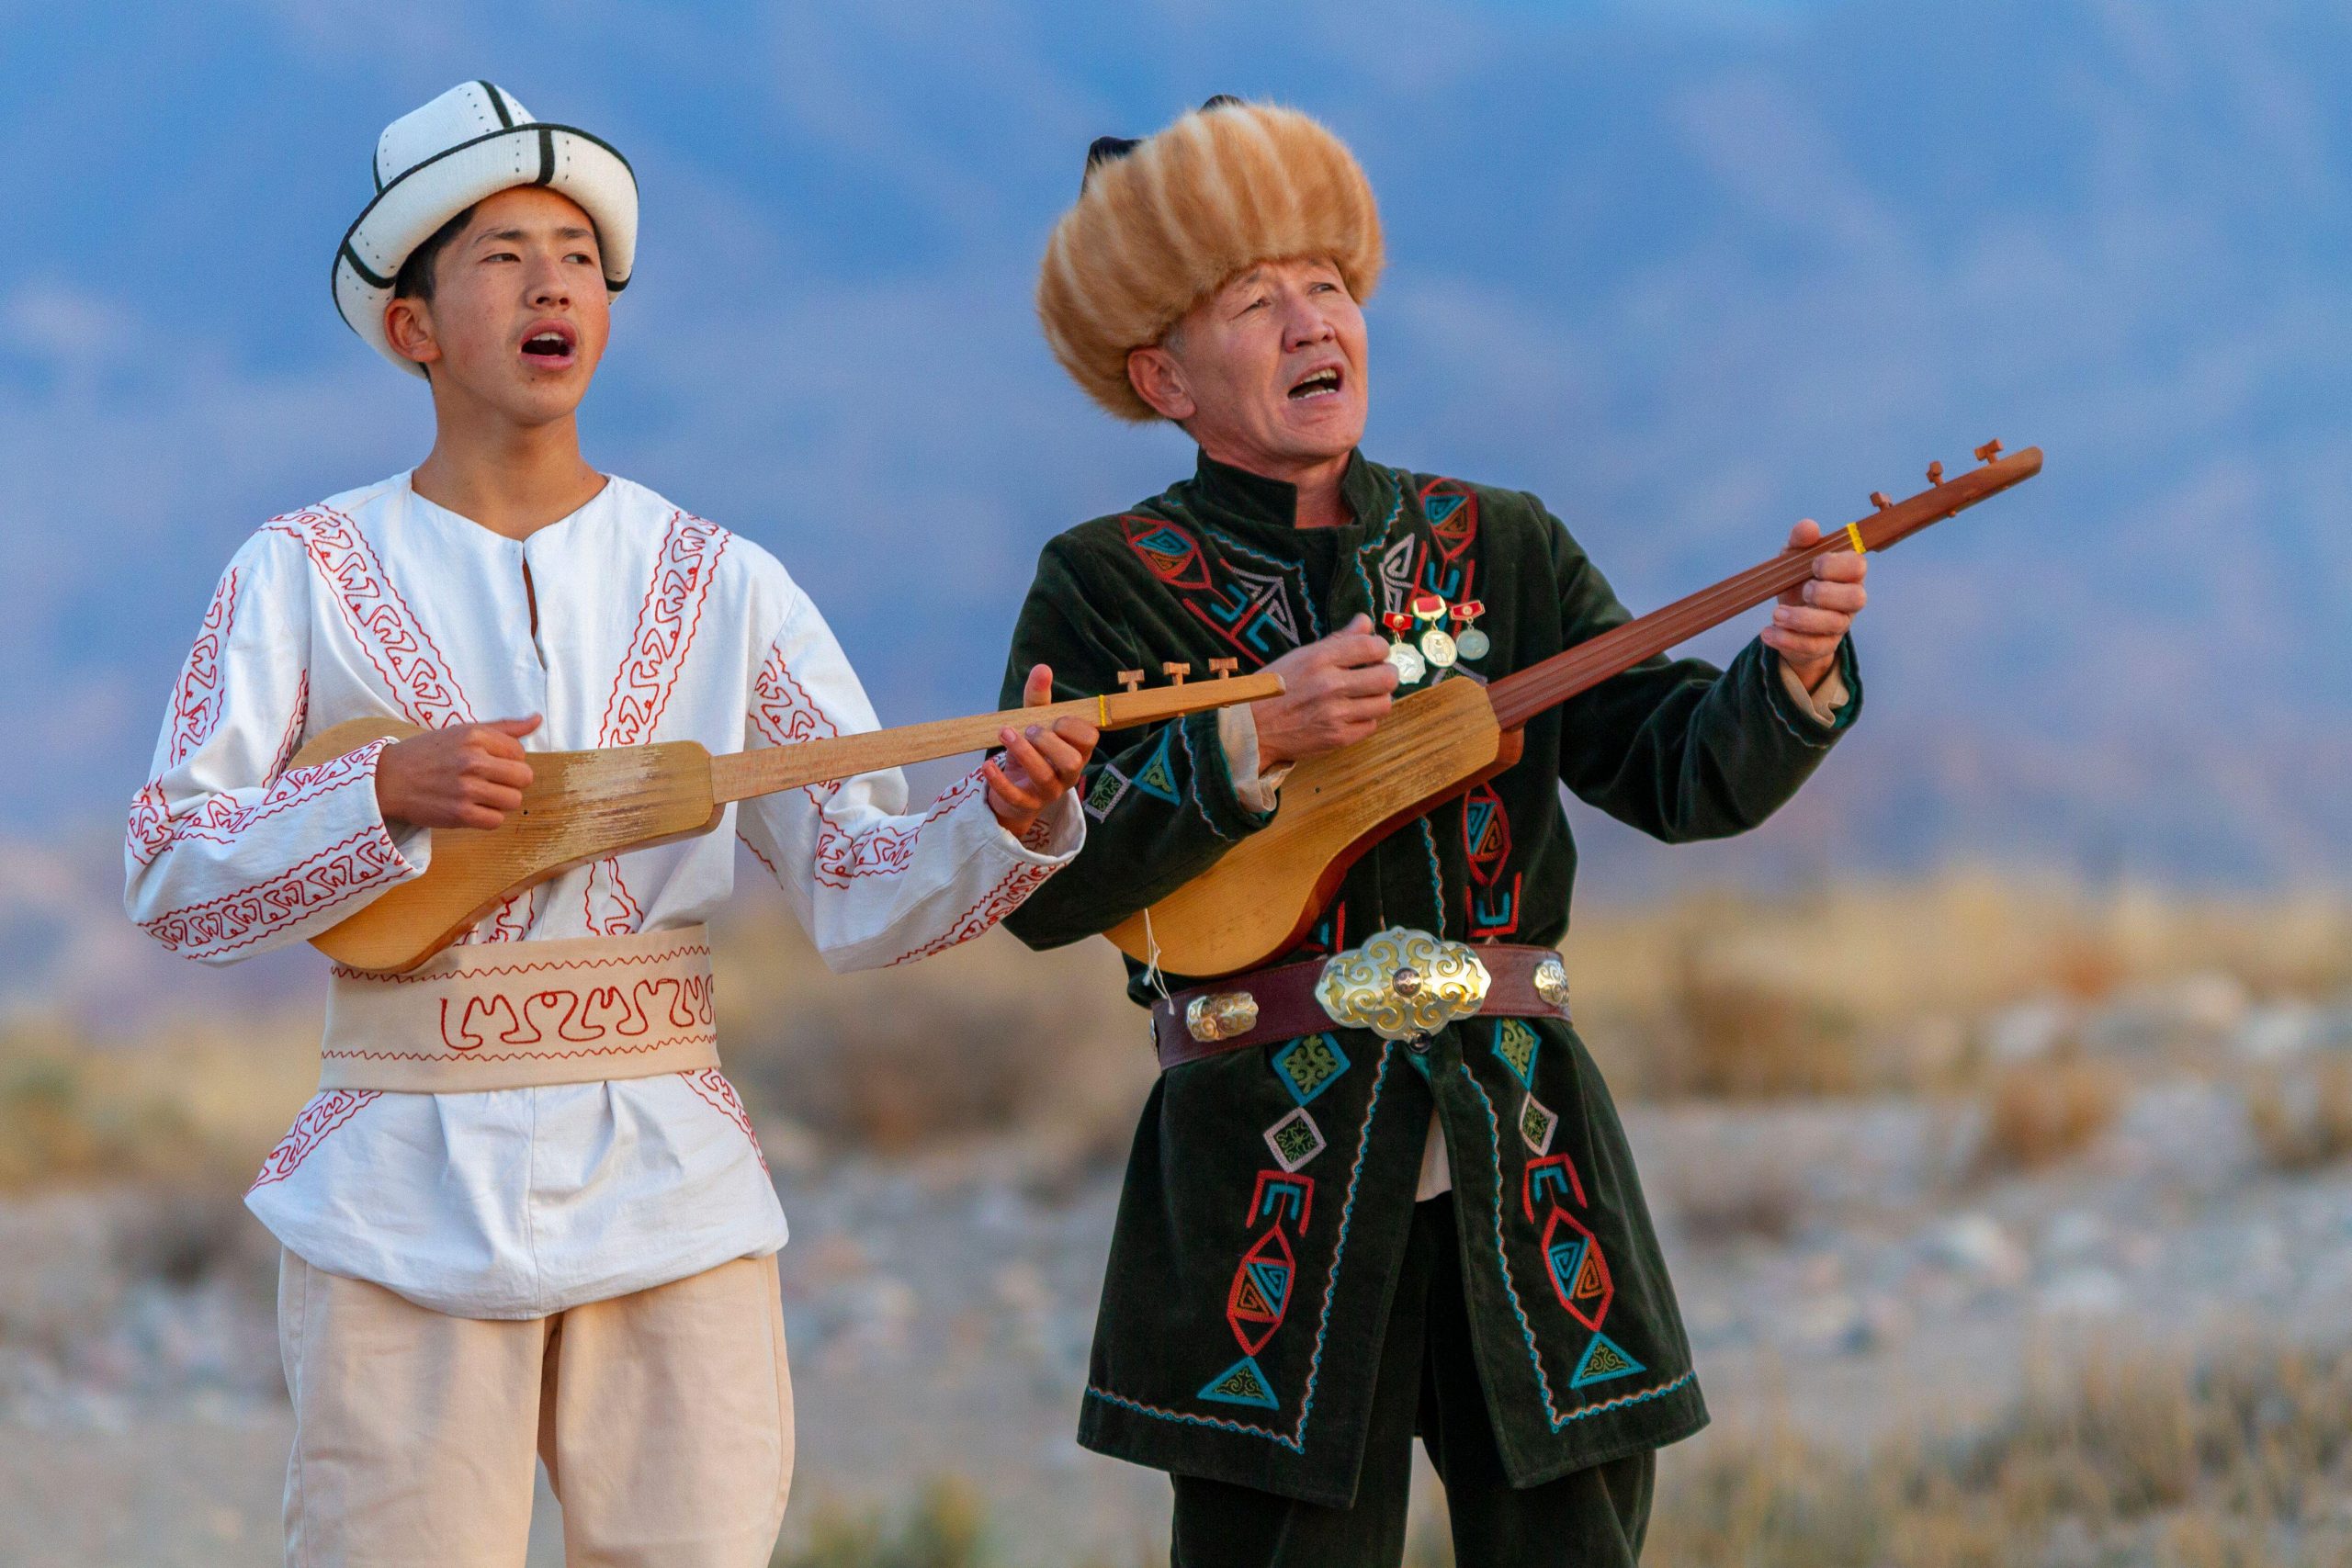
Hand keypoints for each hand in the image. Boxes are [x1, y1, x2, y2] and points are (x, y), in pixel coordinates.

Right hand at [375, 716, 539, 829]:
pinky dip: (487, 818)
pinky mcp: (460, 814)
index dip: (509, 760)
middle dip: (511, 782)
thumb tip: (537, 719)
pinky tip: (472, 808)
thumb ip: (503, 728)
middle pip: (524, 777)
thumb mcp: (463, 731)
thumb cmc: (427, 754)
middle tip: (490, 781)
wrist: (387, 779)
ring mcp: (466, 789)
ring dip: (500, 801)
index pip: (520, 753)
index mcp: (475, 736)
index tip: (490, 763)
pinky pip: (496, 821)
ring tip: (480, 795)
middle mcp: (473, 760)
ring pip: (513, 801)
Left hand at [986, 664, 1098, 838]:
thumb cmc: (1032, 752)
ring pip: (1044, 776)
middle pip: (1072, 761)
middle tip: (1029, 729)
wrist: (1013, 793)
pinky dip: (999, 779)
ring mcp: (1048, 792)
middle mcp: (1068, 774)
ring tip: (1005, 733)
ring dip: (1023, 752)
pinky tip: (987, 764)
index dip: (1072, 726)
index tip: (1053, 719)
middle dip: (1049, 741)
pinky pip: (1015, 795)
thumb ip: (1039, 698)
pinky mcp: (1025, 805)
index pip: (1089, 739)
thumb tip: (1042, 668)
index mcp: (1077, 751)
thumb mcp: (1034, 722)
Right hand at [1249, 614, 1398, 768]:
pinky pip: (1371, 726)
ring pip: (1384, 703)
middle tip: (1377, 675)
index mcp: (1320, 659)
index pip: (1372, 646)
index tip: (1375, 653)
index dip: (1380, 648)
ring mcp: (1336, 714)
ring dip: (1378, 698)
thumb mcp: (1300, 656)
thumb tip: (1364, 622)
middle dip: (1387, 674)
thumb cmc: (1273, 688)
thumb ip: (1337, 640)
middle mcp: (1331, 685)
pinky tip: (1352, 714)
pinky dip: (1366, 719)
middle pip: (1387, 677)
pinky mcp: (1338, 738)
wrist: (1251, 728)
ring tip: (1365, 696)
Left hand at [1761, 520, 1866, 690]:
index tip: (1812, 564)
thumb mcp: (1793, 557)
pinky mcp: (1824, 646)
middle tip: (1803, 590)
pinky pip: (1812, 647)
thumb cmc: (1797, 579)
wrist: (1788, 617)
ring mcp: (1840, 625)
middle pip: (1856, 598)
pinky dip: (1787, 640)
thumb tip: (1809, 527)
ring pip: (1833, 625)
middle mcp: (1850, 599)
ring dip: (1801, 619)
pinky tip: (1767, 633)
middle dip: (1825, 593)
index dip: (1836, 565)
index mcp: (1848, 573)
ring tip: (1776, 614)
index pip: (1858, 566)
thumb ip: (1800, 540)